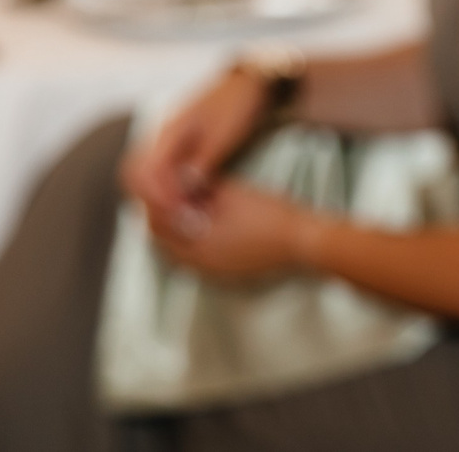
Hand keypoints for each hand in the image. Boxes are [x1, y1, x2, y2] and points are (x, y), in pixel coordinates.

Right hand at [120, 66, 271, 225]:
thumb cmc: (239, 103)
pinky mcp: (178, 148)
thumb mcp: (226, 133)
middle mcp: (161, 137)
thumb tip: (185, 189)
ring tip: (189, 214)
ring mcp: (168, 142)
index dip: (160, 196)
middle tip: (182, 219)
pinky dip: (173, 189)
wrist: (250, 82)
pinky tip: (193, 201)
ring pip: (149, 177)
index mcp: (168, 131)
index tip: (180, 213)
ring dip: (164, 197)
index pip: (145, 171)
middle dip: (155, 200)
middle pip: (136, 176)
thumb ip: (204, 161)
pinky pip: (164, 173)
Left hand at [143, 180, 317, 280]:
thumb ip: (204, 191)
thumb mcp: (234, 195)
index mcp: (195, 245)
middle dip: (165, 221)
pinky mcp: (229, 274)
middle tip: (170, 200)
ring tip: (188, 212)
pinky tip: (209, 228)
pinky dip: (196, 244)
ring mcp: (214, 272)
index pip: (160, 227)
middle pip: (167, 244)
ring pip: (182, 254)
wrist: (302, 241)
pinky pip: (200, 260)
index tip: (159, 191)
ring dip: (179, 234)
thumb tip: (184, 184)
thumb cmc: (270, 216)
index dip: (156, 207)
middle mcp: (199, 264)